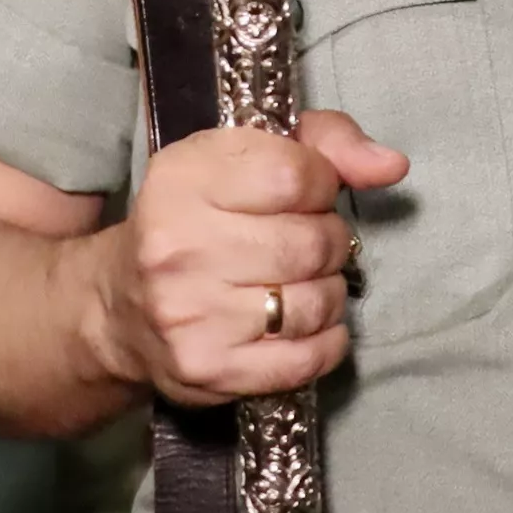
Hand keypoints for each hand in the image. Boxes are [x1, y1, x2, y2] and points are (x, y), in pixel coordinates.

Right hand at [92, 109, 406, 406]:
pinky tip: (308, 326)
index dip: (321, 184)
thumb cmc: (194, 220)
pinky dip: (326, 342)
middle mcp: (179, 245)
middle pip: (311, 242)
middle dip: (326, 241)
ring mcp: (192, 313)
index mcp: (183, 178)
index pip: (295, 174)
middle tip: (306, 243)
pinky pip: (307, 359)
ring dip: (328, 292)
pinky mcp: (210, 369)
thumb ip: (322, 143)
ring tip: (302, 283)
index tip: (308, 192)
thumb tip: (390, 165)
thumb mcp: (238, 158)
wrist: (121, 307)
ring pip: (316, 302)